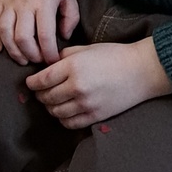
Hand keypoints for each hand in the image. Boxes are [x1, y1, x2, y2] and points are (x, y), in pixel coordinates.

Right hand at [0, 0, 78, 64]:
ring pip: (5, 34)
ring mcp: (9, 3)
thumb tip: (64, 36)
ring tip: (21, 58)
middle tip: (38, 60)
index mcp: (44, 3)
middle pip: (23, 39)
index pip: (45, 37)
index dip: (49, 54)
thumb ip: (71, 16)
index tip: (53, 60)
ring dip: (12, 51)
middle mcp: (24, 5)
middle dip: (31, 55)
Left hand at [25, 36, 171, 128]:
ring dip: (50, 108)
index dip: (32, 83)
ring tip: (52, 101)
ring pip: (56, 112)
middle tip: (40, 92)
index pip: (41, 80)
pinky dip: (63, 119)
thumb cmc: (114, 55)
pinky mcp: (95, 116)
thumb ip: (65, 56)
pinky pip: (70, 123)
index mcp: (72, 66)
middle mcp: (77, 86)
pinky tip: (65, 112)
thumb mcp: (86, 48)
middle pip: (46, 97)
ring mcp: (86, 104)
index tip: (30, 83)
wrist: (141, 71)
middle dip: (40, 95)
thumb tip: (48, 65)